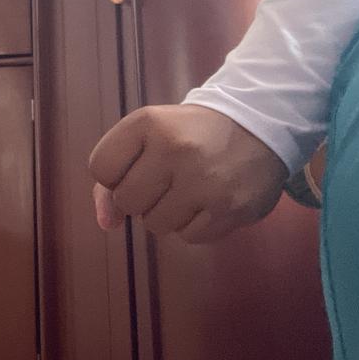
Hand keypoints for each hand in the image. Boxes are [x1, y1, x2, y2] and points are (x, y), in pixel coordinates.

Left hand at [89, 104, 287, 242]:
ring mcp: (205, 180)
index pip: (100, 168)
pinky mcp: (230, 208)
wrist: (258, 127)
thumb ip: (112, 177)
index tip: (136, 165)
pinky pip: (187, 237)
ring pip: (154, 224)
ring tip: (188, 189)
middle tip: (165, 179)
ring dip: (166, 214)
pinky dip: (193, 225)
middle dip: (139, 197)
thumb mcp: (146, 137)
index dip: (114, 175)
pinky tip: (208, 201)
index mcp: (147, 122)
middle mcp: (175, 148)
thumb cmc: (189, 134)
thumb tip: (106, 223)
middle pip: (126, 201)